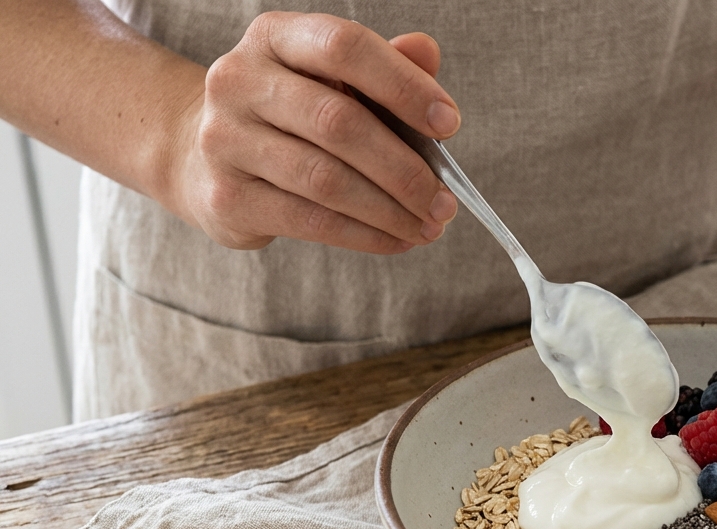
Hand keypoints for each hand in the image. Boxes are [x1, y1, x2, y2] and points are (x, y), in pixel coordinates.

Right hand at [167, 13, 460, 252]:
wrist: (205, 155)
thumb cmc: (295, 114)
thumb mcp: (337, 80)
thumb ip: (386, 66)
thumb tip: (427, 51)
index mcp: (275, 37)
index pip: (345, 48)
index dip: (403, 86)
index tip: (449, 125)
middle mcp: (238, 79)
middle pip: (338, 123)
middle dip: (404, 169)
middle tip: (445, 201)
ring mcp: (225, 139)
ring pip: (325, 179)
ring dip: (390, 210)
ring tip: (429, 226)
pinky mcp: (226, 195)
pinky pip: (309, 220)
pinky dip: (364, 235)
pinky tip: (397, 240)